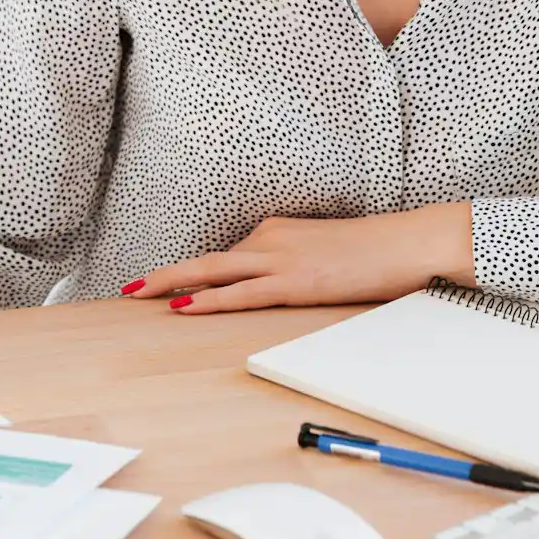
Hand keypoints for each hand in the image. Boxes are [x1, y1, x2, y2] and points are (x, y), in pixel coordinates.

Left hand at [122, 202, 475, 314]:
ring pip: (214, 271)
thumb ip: (294, 263)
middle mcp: (271, 238)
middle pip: (208, 259)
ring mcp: (280, 258)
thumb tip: (275, 283)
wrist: (408, 242)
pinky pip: (242, 293)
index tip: (165, 283)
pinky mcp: (294, 281)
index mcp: (277, 231)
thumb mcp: (325, 252)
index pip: (228, 256)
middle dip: (166, 274)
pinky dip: (209, 300)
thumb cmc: (374, 251)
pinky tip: (184, 307)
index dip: (194, 273)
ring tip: (140, 294)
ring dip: (174, 283)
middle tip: (130, 286)